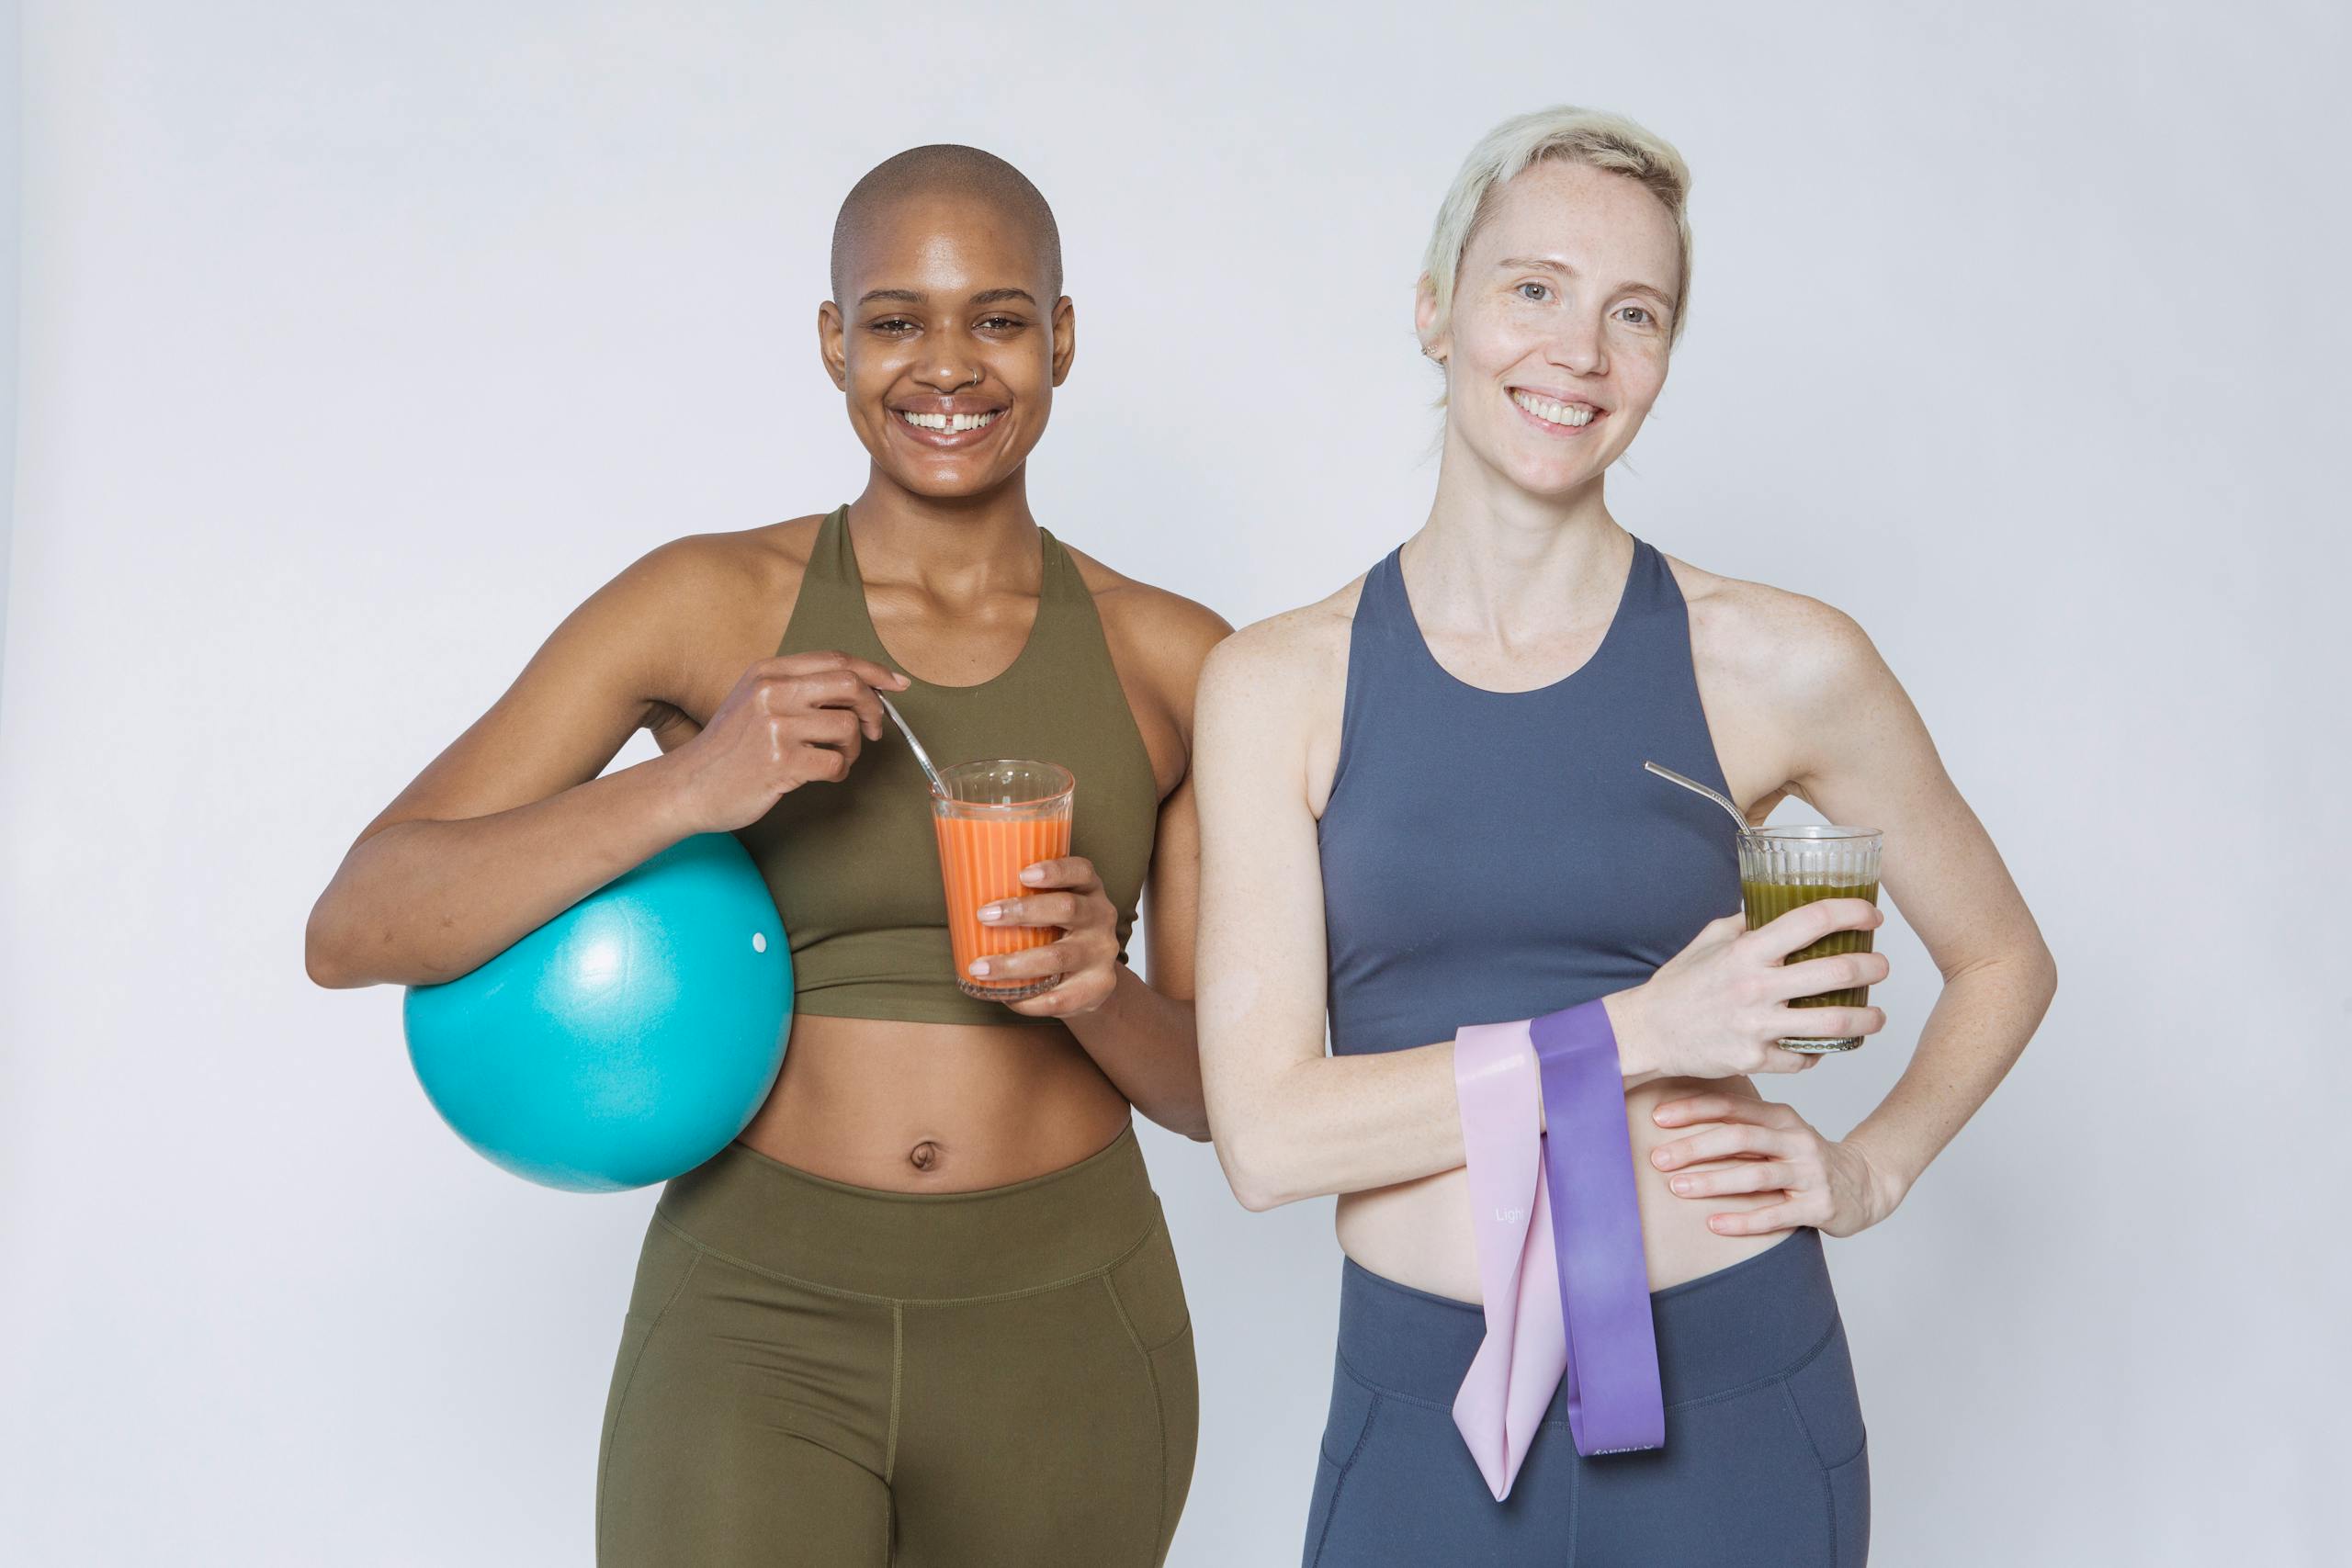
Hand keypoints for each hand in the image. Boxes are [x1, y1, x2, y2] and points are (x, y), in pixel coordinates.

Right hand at [660, 652, 907, 832]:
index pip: (836, 660)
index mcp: (768, 672)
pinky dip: (838, 772)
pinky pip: (836, 763)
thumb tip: (860, 684)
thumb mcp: (754, 699)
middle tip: (874, 730)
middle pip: (850, 685)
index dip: (874, 672)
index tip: (897, 684)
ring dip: (854, 749)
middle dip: (873, 709)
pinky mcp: (781, 762)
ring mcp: (776, 726)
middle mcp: (772, 692)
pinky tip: (821, 774)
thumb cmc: (729, 747)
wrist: (689, 785)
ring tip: (835, 759)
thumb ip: (797, 686)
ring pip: (848, 727)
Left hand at [967, 856, 1120, 1017]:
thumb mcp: (1054, 910)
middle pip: (1067, 908)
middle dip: (1023, 911)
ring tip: (980, 967)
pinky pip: (1061, 997)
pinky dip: (1029, 999)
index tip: (1022, 874)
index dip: (1055, 870)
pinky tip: (1006, 997)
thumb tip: (961, 894)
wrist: (1093, 980)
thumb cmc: (1059, 934)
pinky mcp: (1099, 987)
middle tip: (984, 915)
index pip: (1081, 871)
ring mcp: (1102, 954)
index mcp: (1089, 890)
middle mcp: (1101, 917)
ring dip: (1015, 963)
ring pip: (1058, 957)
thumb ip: (1024, 899)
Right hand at [1605, 904, 1890, 1081]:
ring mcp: (1757, 1026)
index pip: (1812, 919)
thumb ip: (1743, 923)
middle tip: (1882, 967)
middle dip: (1873, 967)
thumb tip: (1770, 905)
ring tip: (1878, 1017)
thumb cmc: (1677, 986)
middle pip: (1837, 971)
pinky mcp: (1756, 1060)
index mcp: (1747, 950)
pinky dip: (1819, 1053)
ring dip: (1868, 1019)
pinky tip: (1825, 1047)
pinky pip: (1804, 1058)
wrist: (1647, 1033)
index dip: (1852, 912)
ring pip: (1834, 1023)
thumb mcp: (1707, 941)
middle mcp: (1756, 986)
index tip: (1872, 915)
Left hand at [1648, 1094, 1905, 1238]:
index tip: (1657, 1118)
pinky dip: (1743, 1220)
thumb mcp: (1775, 1134)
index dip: (1694, 1110)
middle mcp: (1796, 1140)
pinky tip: (1714, 1224)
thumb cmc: (1802, 1158)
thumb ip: (1737, 1127)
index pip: (1732, 1107)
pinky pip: (1776, 1214)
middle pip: (1740, 1138)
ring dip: (1713, 1181)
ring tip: (1677, 1188)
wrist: (1863, 1184)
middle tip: (1658, 1158)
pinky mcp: (1820, 1206)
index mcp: (1780, 1117)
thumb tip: (1673, 1122)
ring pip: (1756, 1175)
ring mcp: (1810, 1173)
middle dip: (1695, 1147)